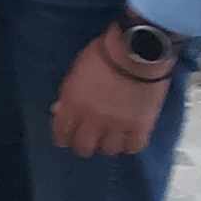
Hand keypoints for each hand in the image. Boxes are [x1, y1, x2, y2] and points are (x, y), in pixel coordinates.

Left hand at [51, 32, 171, 156]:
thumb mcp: (76, 70)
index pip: (61, 133)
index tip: (65, 137)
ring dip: (107, 144)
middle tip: (87, 139)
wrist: (136, 49)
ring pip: (108, 150)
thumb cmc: (104, 53)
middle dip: (83, 144)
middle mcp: (93, 119)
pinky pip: (133, 147)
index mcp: (73, 103)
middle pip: (84, 147)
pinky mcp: (141, 126)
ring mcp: (117, 125)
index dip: (62, 137)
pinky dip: (130, 144)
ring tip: (110, 137)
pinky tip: (128, 138)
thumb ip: (68, 94)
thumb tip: (60, 110)